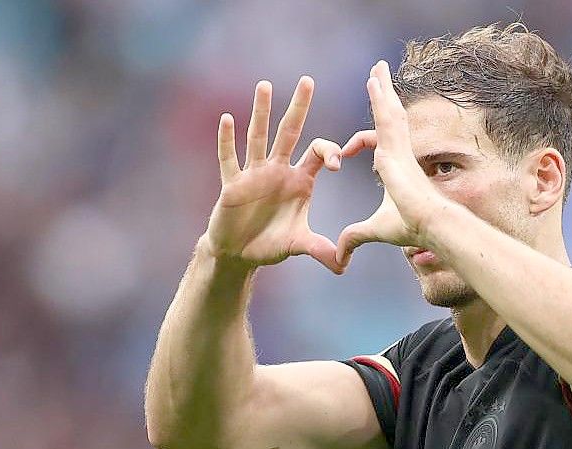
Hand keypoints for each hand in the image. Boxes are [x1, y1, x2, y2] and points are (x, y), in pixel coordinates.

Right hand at [203, 77, 343, 273]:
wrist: (239, 254)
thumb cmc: (269, 244)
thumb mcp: (298, 244)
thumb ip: (321, 250)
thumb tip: (344, 267)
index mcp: (299, 180)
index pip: (317, 152)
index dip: (329, 151)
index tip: (337, 164)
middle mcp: (278, 170)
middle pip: (290, 132)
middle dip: (299, 108)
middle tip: (308, 81)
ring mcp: (254, 174)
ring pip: (258, 138)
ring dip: (261, 112)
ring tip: (266, 85)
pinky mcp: (232, 184)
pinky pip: (229, 159)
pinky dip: (227, 140)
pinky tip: (227, 118)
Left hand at [336, 61, 445, 265]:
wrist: (429, 223)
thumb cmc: (409, 225)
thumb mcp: (373, 229)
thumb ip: (354, 237)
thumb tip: (339, 255)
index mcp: (393, 166)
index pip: (376, 145)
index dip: (357, 146)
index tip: (342, 156)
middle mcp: (398, 152)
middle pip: (388, 118)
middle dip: (382, 97)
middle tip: (376, 76)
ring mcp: (400, 147)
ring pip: (390, 111)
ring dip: (382, 89)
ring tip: (375, 68)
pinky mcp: (398, 145)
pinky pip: (387, 114)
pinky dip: (381, 97)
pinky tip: (373, 80)